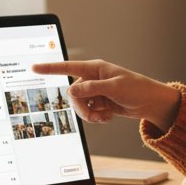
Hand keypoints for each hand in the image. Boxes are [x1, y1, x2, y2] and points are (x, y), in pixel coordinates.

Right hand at [31, 59, 181, 131]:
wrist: (151, 103)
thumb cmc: (138, 89)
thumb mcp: (116, 87)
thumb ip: (93, 88)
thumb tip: (73, 89)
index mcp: (95, 68)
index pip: (68, 67)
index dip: (50, 68)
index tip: (34, 67)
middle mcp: (93, 79)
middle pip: (72, 94)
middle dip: (82, 107)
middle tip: (96, 114)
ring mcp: (95, 92)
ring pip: (79, 106)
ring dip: (90, 115)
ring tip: (105, 116)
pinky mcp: (99, 103)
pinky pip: (88, 113)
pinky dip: (97, 118)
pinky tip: (108, 116)